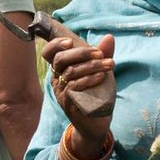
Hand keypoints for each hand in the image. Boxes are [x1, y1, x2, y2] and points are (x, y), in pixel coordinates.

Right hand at [41, 34, 115, 156]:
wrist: (97, 123)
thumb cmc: (96, 95)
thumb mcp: (100, 72)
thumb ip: (102, 55)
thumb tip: (109, 37)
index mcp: (61, 69)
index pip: (49, 53)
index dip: (56, 44)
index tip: (71, 41)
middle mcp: (57, 80)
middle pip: (60, 60)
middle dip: (81, 53)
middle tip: (100, 53)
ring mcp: (61, 93)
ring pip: (71, 73)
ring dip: (92, 66)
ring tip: (110, 64)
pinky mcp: (68, 104)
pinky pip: (74, 88)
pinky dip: (89, 80)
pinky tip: (102, 77)